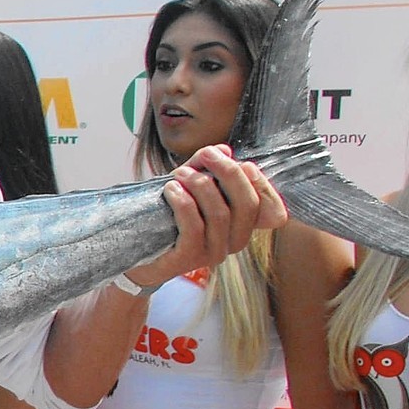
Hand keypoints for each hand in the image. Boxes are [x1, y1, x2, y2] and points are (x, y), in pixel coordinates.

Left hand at [126, 146, 285, 288]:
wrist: (135, 248)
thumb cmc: (169, 215)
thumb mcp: (191, 186)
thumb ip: (207, 167)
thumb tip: (223, 149)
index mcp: (243, 225)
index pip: (273, 212)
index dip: (263, 185)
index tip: (242, 163)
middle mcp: (234, 242)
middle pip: (247, 205)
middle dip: (229, 173)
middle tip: (206, 155)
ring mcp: (212, 253)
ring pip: (219, 214)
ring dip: (201, 185)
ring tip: (180, 173)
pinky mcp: (187, 260)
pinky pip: (193, 228)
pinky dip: (183, 203)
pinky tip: (170, 188)